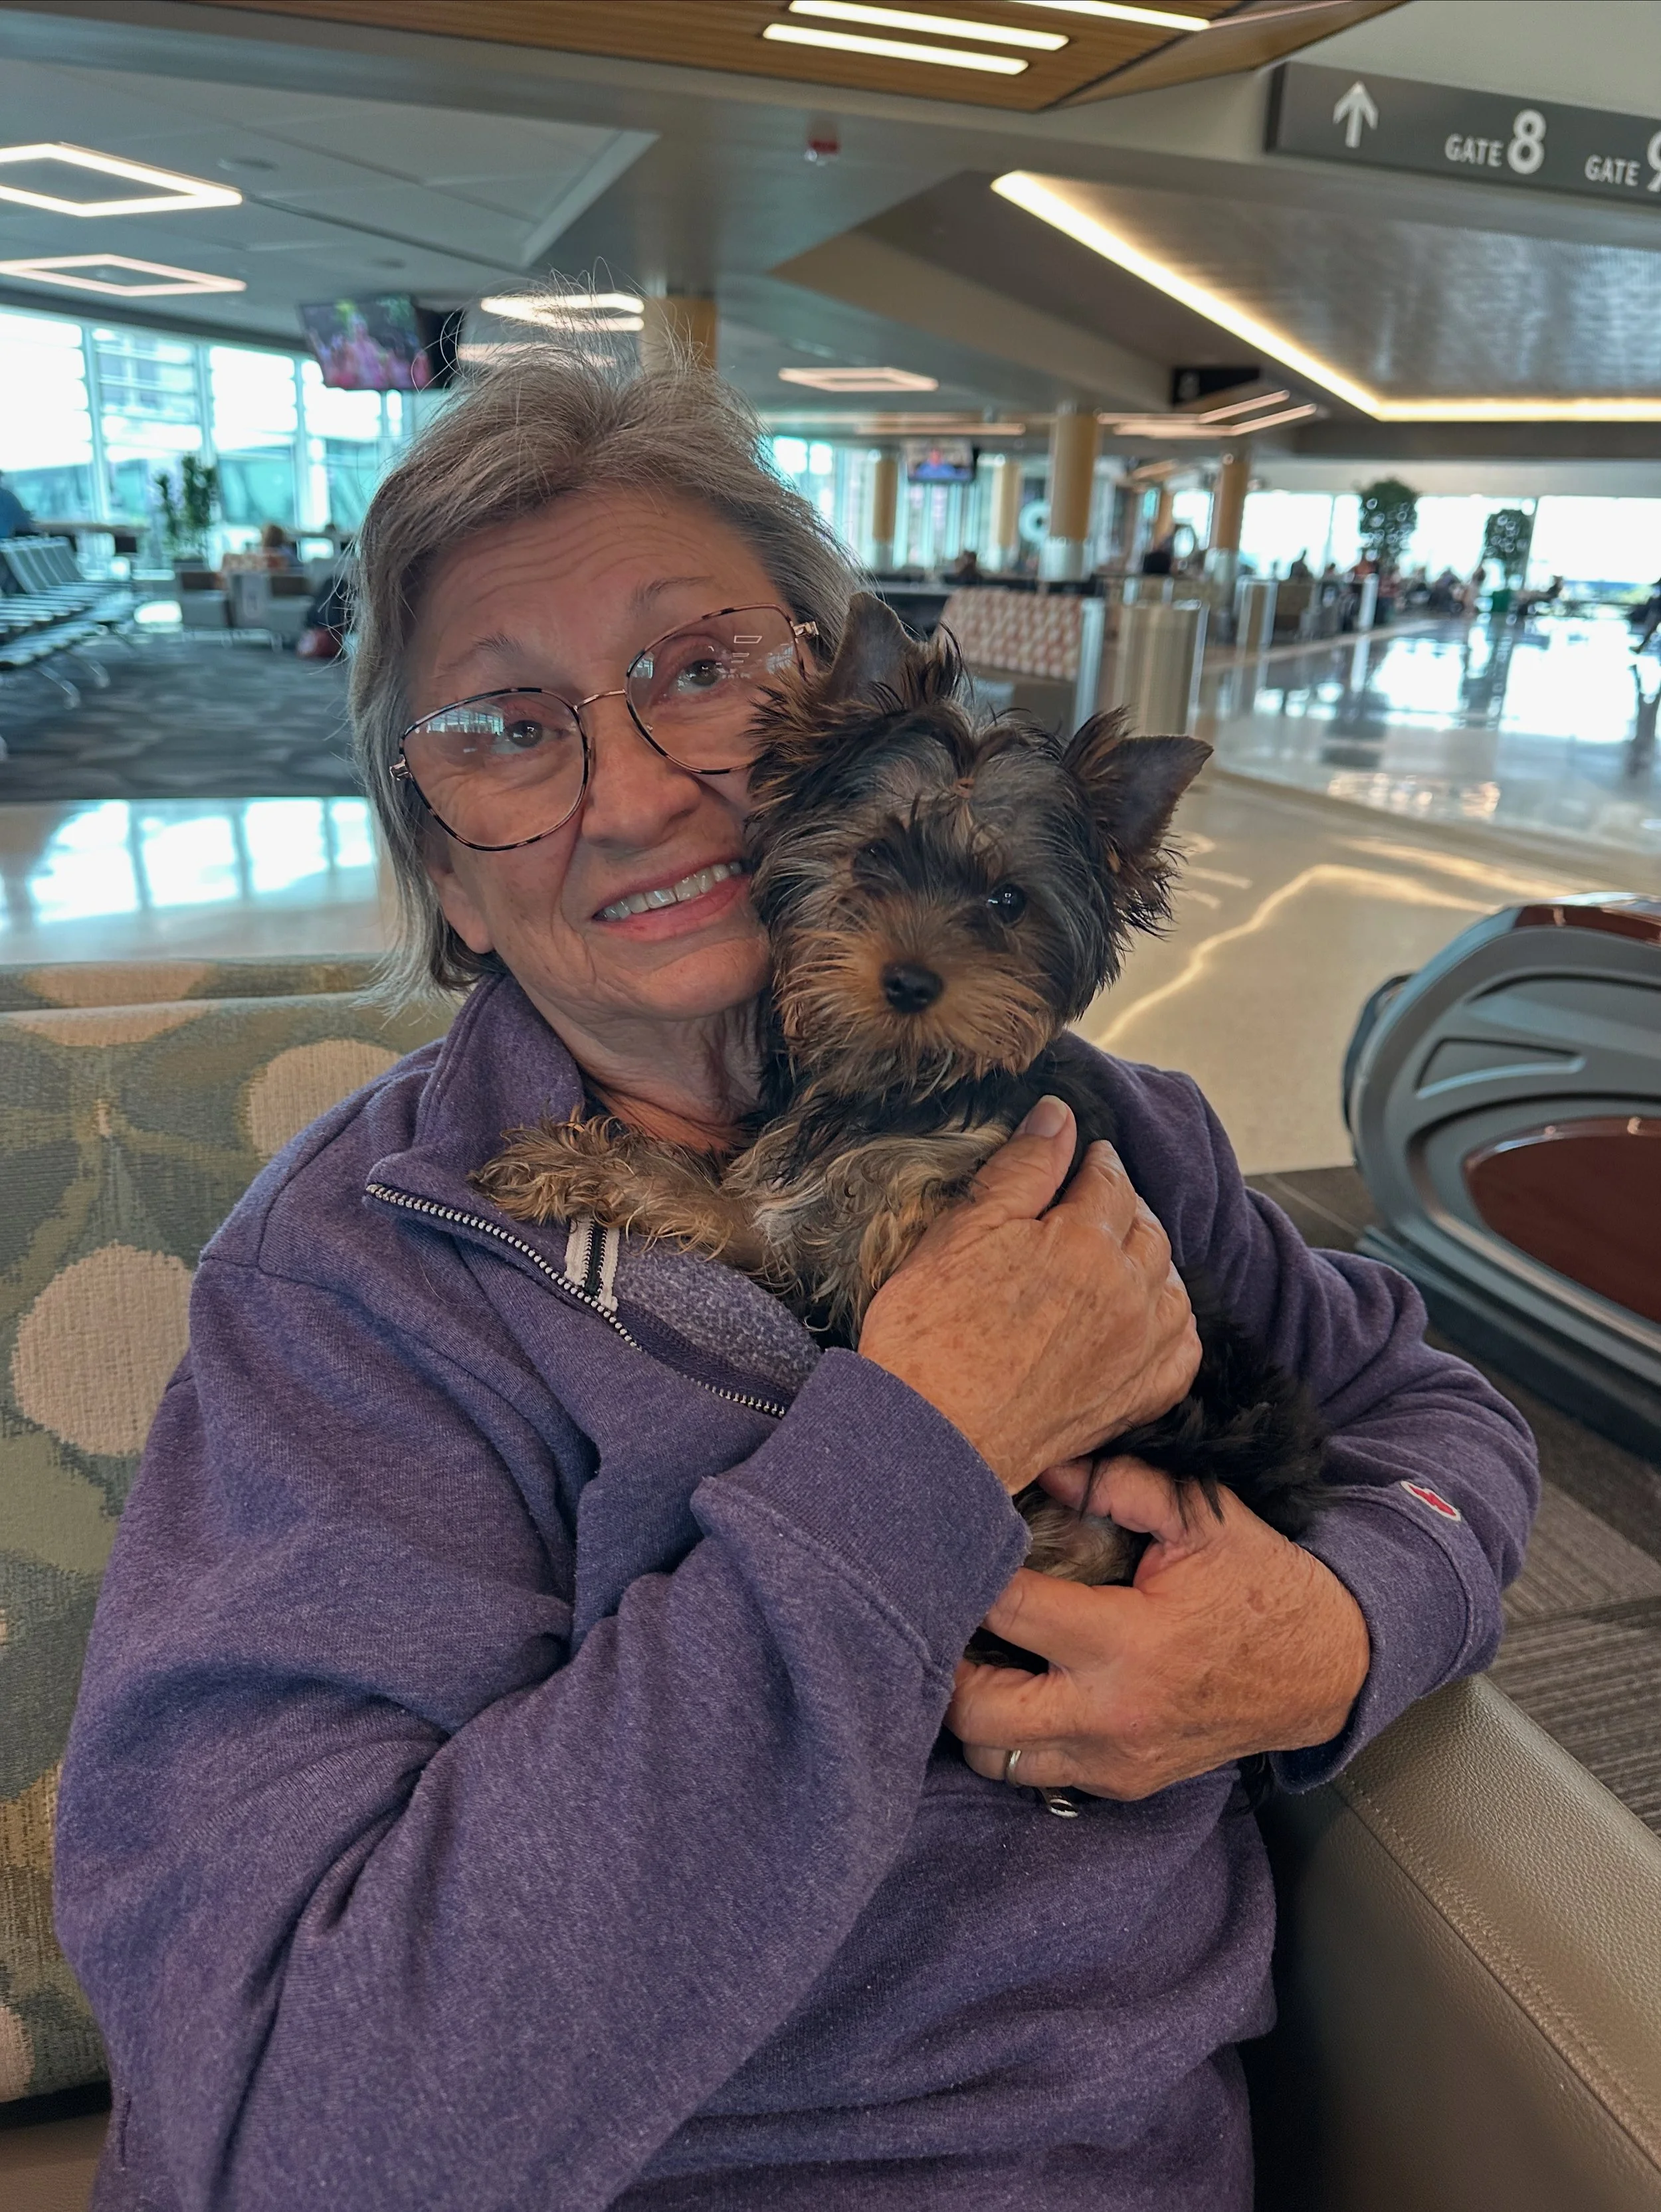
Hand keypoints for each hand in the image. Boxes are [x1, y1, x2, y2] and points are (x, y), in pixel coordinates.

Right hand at [857, 1099, 1199, 1493]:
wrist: (931, 1439)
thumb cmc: (930, 1335)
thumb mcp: (962, 1232)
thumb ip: (1021, 1168)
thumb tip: (1059, 1115)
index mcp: (1085, 1241)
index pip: (1108, 1178)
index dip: (1092, 1161)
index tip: (1081, 1158)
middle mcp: (1128, 1292)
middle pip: (1146, 1226)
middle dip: (1124, 1204)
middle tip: (1094, 1200)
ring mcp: (1139, 1350)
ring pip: (1171, 1282)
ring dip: (1149, 1259)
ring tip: (1116, 1253)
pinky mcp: (1137, 1398)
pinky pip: (1180, 1348)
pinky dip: (1171, 1322)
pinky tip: (1146, 1314)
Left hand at [946, 1456, 1370, 1797]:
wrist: (1324, 1672)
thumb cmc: (1260, 1587)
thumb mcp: (1205, 1519)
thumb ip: (1121, 1484)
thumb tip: (1045, 1466)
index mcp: (1130, 1642)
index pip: (1012, 1610)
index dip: (970, 1574)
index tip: (956, 1548)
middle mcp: (1113, 1714)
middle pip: (977, 1710)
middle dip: (948, 1662)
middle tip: (949, 1617)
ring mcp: (1116, 1761)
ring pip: (995, 1757)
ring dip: (974, 1710)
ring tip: (978, 1656)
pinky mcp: (1123, 1785)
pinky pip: (1035, 1775)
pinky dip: (1013, 1738)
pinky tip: (1023, 1687)